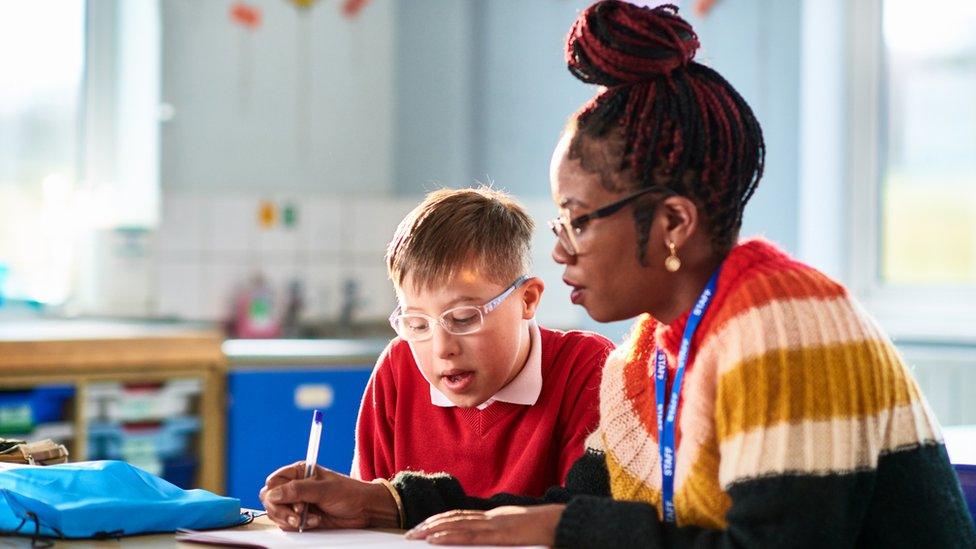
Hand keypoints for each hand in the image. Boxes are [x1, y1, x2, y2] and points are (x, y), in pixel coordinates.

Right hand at [259, 461, 398, 530]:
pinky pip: (287, 525)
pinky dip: (298, 526)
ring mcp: (297, 503)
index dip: (276, 494)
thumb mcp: (323, 489)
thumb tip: (272, 494)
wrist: (364, 509)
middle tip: (298, 514)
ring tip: (311, 518)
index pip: (272, 482)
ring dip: (291, 520)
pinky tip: (315, 521)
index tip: (291, 501)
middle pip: (270, 500)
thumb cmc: (349, 493)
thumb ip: (297, 491)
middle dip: (282, 511)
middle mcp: (295, 486)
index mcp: (298, 472)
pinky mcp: (301, 517)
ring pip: (276, 514)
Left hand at [405, 504, 564, 545]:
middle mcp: (492, 518)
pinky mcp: (499, 535)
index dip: (442, 520)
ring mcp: (494, 525)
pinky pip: (469, 535)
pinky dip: (449, 536)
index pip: (463, 516)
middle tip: (411, 533)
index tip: (426, 526)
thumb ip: (505, 535)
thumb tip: (497, 538)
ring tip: (416, 535)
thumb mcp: (522, 533)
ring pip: (457, 525)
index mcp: (497, 517)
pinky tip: (435, 539)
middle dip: (431, 525)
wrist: (565, 523)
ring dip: (433, 530)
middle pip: (455, 518)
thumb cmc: (548, 531)